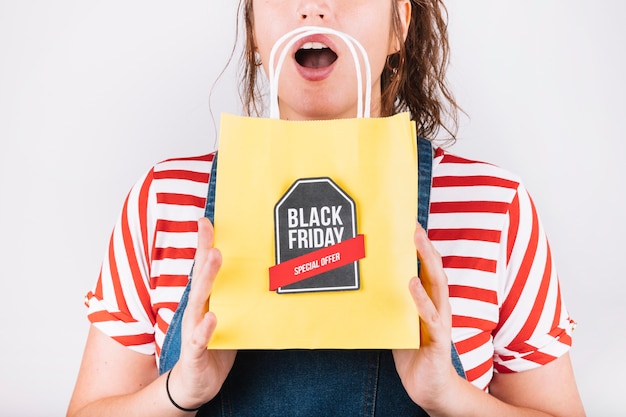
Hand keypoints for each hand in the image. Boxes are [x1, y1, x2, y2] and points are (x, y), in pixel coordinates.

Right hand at [168, 217, 235, 409]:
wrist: (197, 385)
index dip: (204, 244)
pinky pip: (200, 339)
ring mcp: (193, 330)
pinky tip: (212, 316)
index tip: (206, 220)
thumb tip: (261, 275)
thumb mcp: (230, 318)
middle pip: (199, 277)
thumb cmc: (215, 347)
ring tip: (215, 257)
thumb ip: (239, 299)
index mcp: (205, 302)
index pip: (203, 269)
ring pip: (198, 301)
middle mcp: (195, 311)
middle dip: (206, 251)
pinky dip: (205, 328)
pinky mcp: (195, 352)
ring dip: (207, 279)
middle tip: (210, 228)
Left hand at [392, 223, 458, 410]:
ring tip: (417, 242)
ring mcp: (441, 321)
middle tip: (413, 225)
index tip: (409, 222)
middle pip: (434, 268)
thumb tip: (367, 283)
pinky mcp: (438, 339)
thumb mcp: (399, 322)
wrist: (429, 388)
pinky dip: (421, 299)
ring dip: (427, 261)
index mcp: (430, 300)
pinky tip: (412, 284)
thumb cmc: (413, 353)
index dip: (420, 245)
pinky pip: (431, 316)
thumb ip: (390, 303)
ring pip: (437, 285)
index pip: (427, 267)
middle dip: (424, 245)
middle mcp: (439, 306)